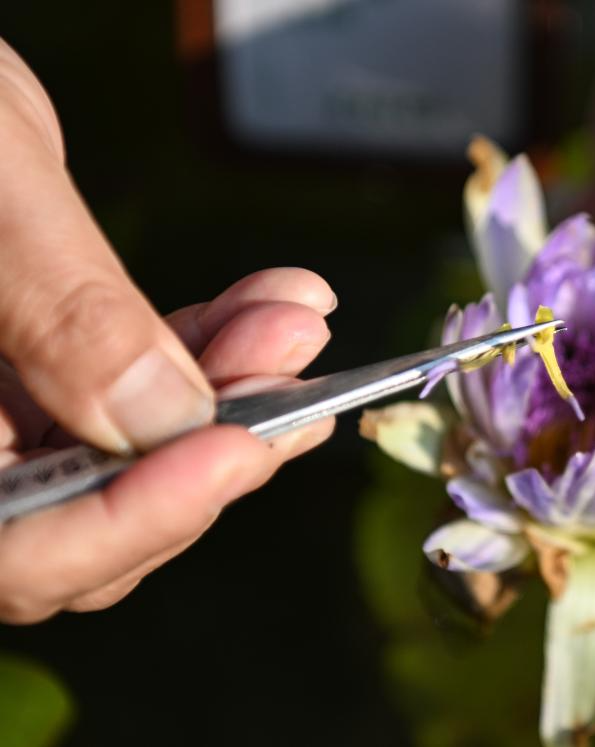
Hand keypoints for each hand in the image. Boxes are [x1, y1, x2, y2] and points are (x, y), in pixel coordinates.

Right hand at [0, 40, 335, 621]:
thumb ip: (62, 312)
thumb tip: (168, 419)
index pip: (17, 551)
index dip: (133, 521)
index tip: (240, 452)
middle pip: (92, 511)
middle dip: (211, 446)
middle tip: (296, 377)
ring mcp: (5, 411)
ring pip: (134, 450)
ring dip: (233, 390)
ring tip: (297, 320)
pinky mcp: (49, 366)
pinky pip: (138, 385)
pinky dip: (210, 348)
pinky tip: (271, 304)